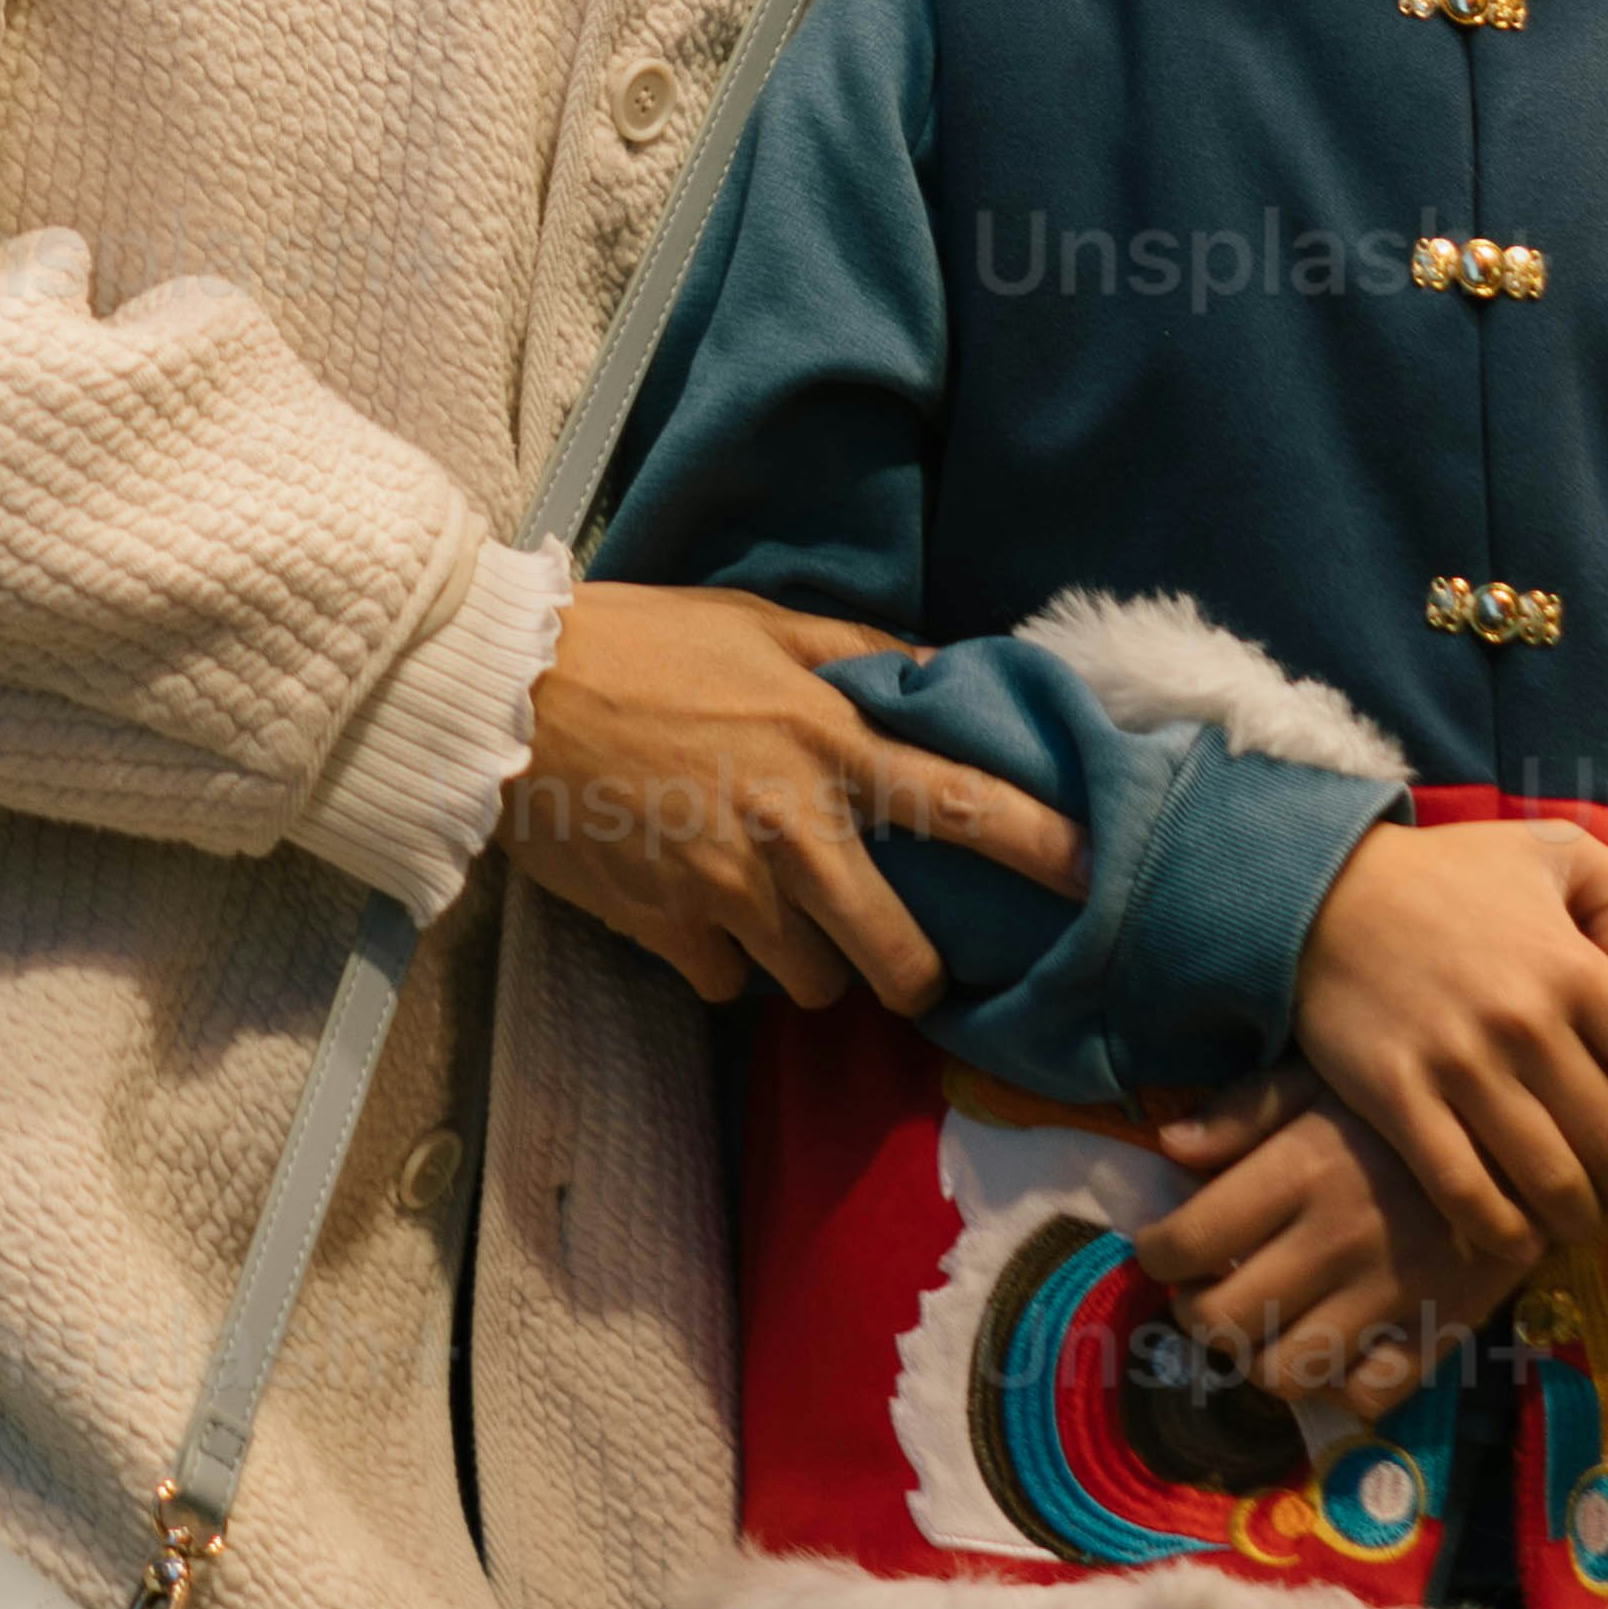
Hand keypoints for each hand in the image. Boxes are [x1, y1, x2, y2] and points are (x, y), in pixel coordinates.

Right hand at [506, 583, 1086, 1012]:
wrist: (514, 694)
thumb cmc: (645, 643)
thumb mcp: (762, 623)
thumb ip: (859, 654)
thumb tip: (941, 670)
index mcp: (826, 741)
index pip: (959, 802)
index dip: (1037, 845)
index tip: (1093, 876)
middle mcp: (791, 828)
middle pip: (897, 957)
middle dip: (913, 974)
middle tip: (904, 956)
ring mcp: (728, 891)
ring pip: (813, 983)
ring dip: (811, 960)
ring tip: (781, 909)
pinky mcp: (669, 932)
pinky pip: (731, 986)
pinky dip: (729, 963)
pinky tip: (705, 912)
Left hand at [1127, 1086, 1499, 1409]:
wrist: (1536, 1129)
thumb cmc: (1414, 1096)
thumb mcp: (1328, 1072)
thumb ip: (1246, 1109)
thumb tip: (1168, 1149)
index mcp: (1298, 1170)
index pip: (1186, 1241)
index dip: (1156, 1252)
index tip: (1162, 1245)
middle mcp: (1333, 1243)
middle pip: (1220, 1321)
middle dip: (1195, 1310)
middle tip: (1205, 1285)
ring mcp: (1385, 1298)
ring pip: (1280, 1373)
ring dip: (1256, 1355)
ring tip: (1264, 1320)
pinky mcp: (1436, 1335)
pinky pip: (1363, 1399)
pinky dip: (1337, 1384)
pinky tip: (1332, 1345)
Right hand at [1289, 813, 1607, 1262]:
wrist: (1325, 889)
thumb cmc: (1450, 873)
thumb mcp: (1553, 848)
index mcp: (1573, 967)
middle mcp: (1526, 1024)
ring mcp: (1461, 1068)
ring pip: (1551, 1185)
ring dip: (1579, 1222)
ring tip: (1581, 1222)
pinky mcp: (1400, 1101)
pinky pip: (1468, 1195)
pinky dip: (1505, 1235)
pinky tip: (1518, 1239)